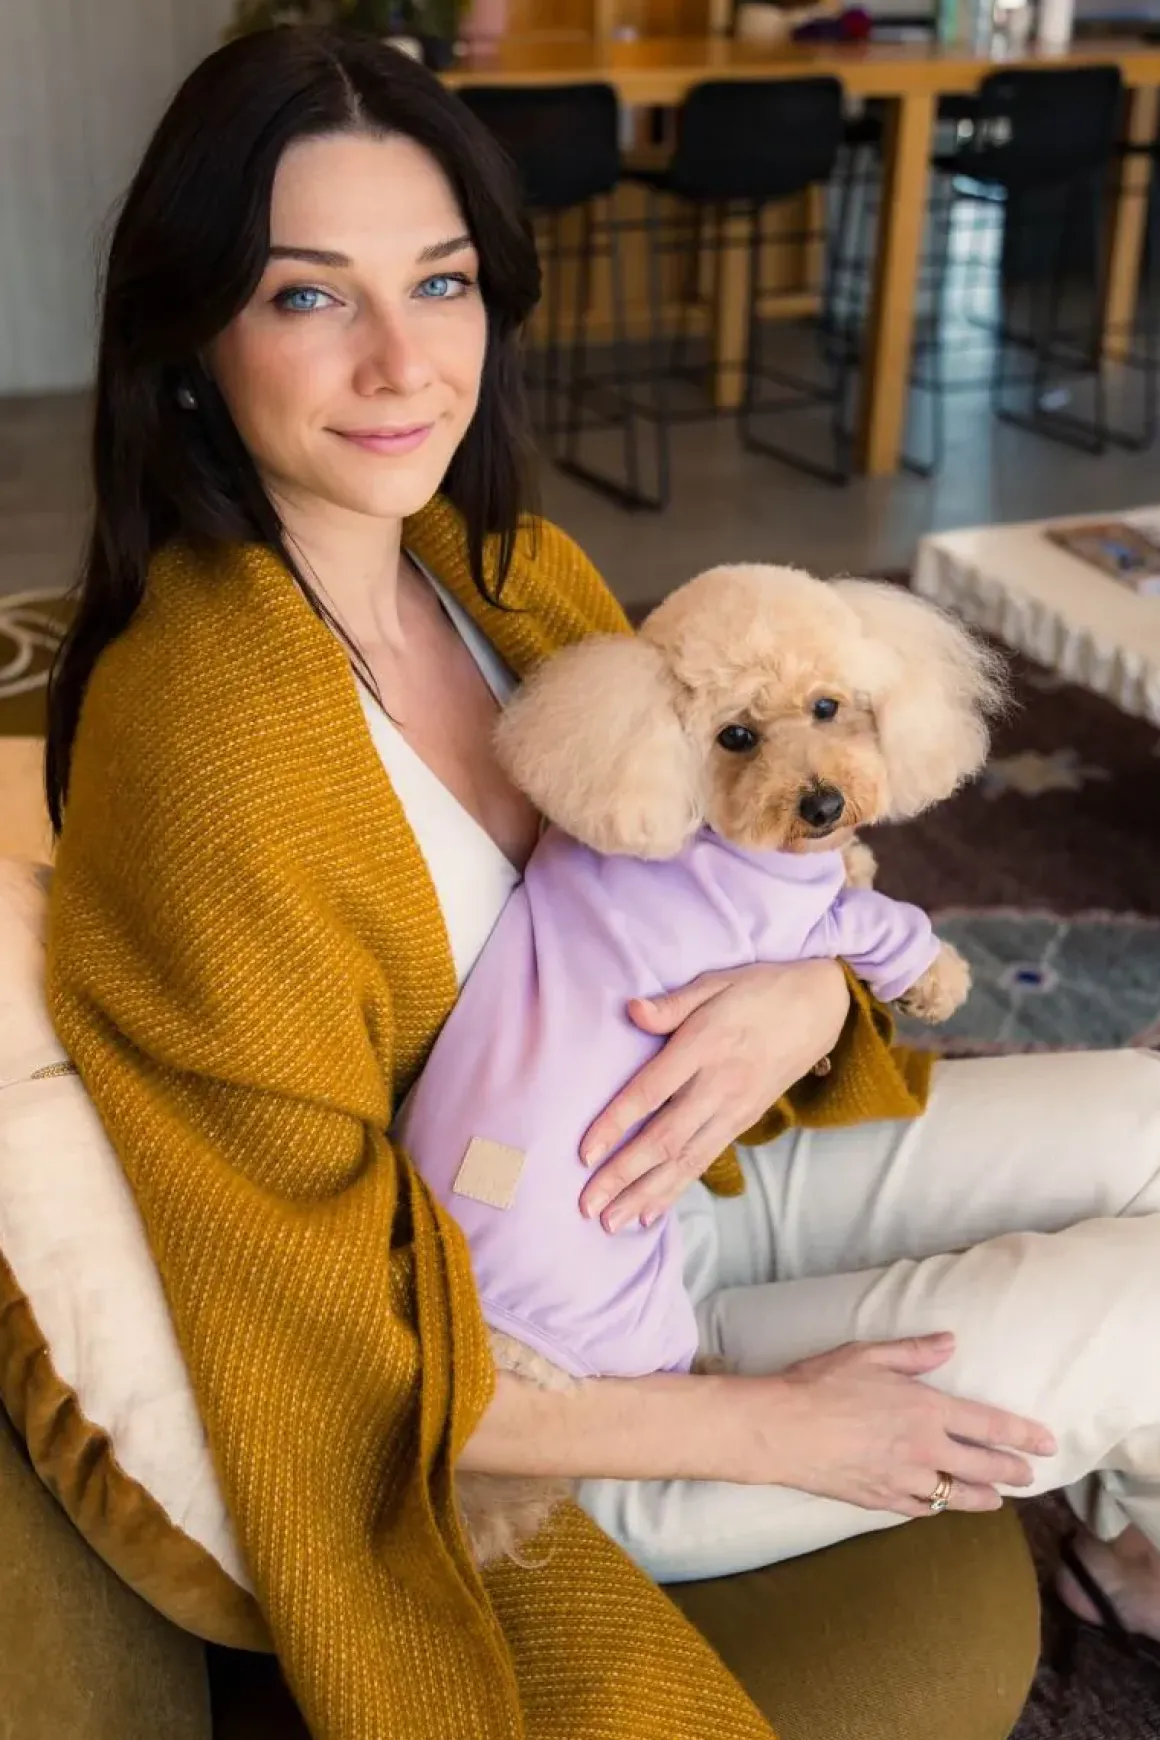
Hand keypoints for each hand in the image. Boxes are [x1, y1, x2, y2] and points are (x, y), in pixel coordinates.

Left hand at [578, 958, 849, 1233]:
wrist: (820, 1006)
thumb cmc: (760, 990)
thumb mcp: (715, 982)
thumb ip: (671, 1004)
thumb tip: (631, 1011)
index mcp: (705, 1045)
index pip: (651, 1091)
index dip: (616, 1124)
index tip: (584, 1153)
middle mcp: (719, 1085)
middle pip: (665, 1139)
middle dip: (623, 1176)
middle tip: (587, 1206)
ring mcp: (734, 1109)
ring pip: (685, 1161)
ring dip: (646, 1194)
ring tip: (612, 1222)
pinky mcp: (744, 1121)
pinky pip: (705, 1161)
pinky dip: (677, 1189)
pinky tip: (651, 1212)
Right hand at [737, 1334, 1056, 1513]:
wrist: (781, 1430)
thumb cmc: (820, 1384)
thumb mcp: (868, 1355)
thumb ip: (914, 1351)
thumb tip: (950, 1342)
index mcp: (925, 1410)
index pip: (989, 1425)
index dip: (1022, 1435)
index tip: (1046, 1443)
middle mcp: (924, 1450)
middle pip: (983, 1468)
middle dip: (1012, 1471)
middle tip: (1029, 1475)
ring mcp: (904, 1480)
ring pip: (956, 1497)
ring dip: (982, 1498)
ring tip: (995, 1499)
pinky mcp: (880, 1500)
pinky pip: (920, 1509)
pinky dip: (935, 1507)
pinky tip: (938, 1504)